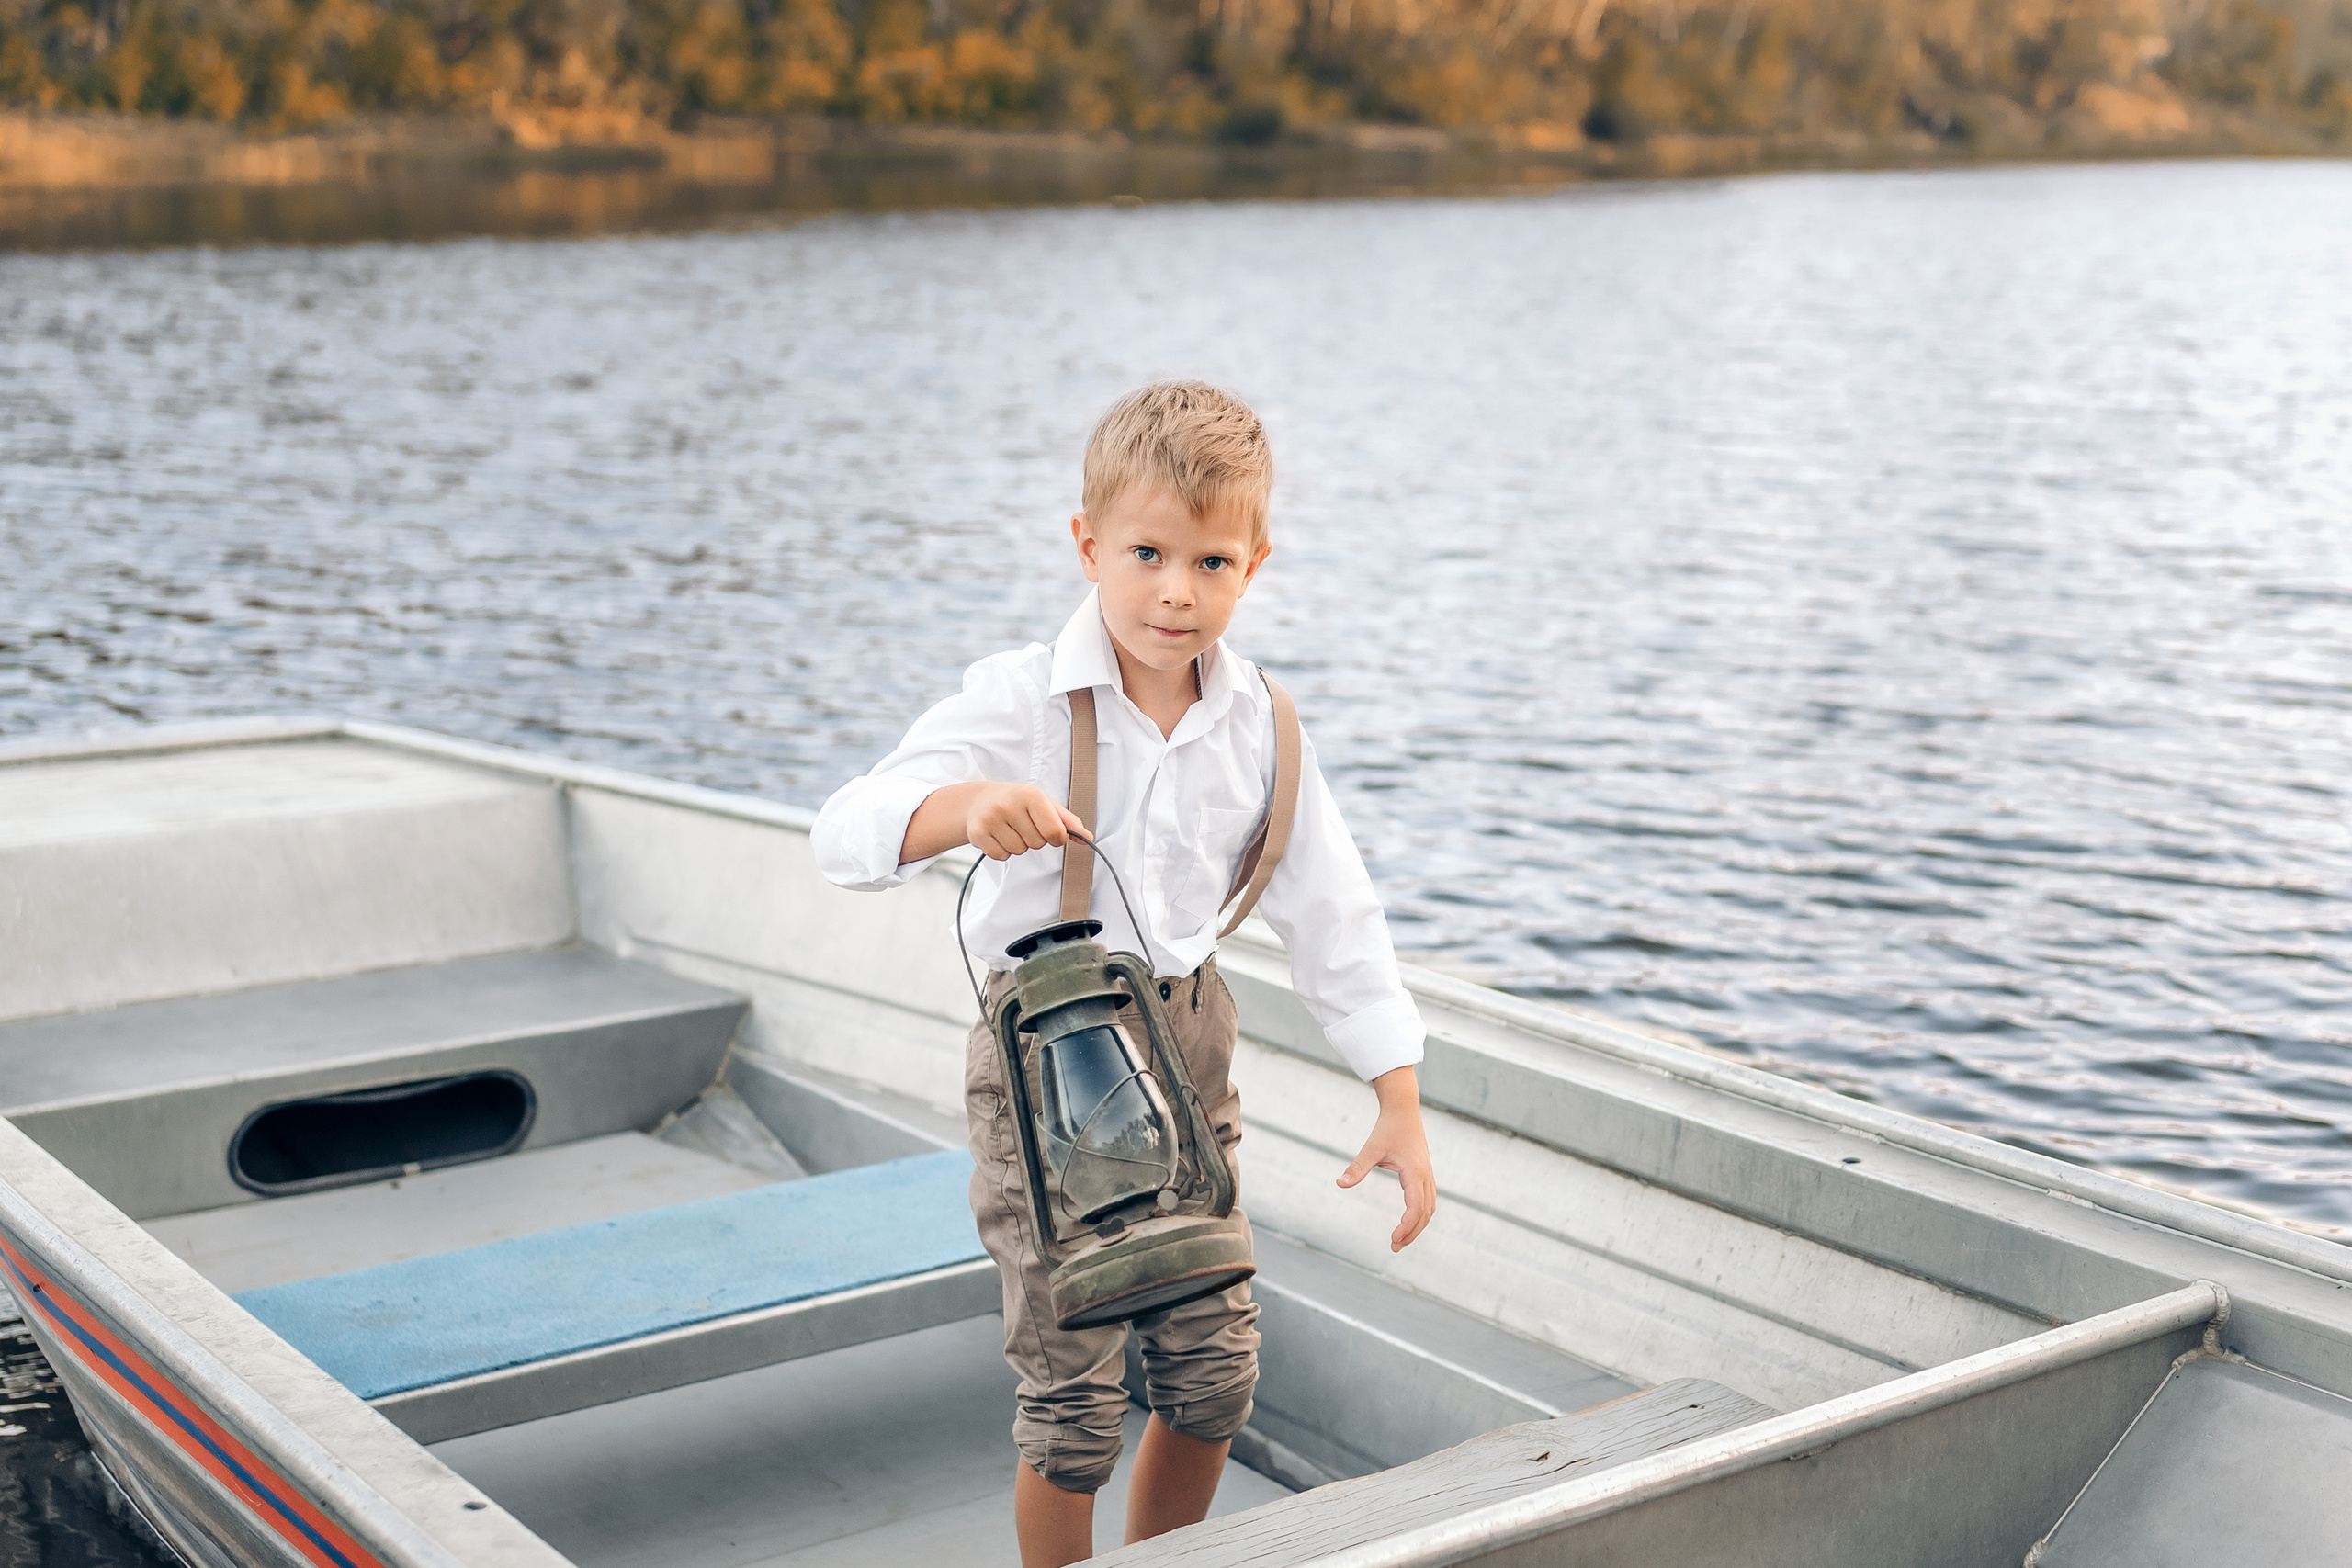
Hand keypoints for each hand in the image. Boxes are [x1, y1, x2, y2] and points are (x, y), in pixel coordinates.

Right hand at [966, 783, 1085, 861]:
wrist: (979, 800)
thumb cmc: (1019, 803)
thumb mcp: (1045, 804)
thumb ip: (1068, 821)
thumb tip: (1087, 838)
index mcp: (1031, 795)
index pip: (1054, 831)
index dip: (1057, 838)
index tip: (1051, 832)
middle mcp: (1009, 804)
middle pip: (1037, 843)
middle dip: (1034, 839)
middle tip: (1023, 825)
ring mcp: (991, 818)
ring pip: (1019, 851)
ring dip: (1018, 845)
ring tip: (1010, 829)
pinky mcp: (977, 833)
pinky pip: (1001, 856)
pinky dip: (1002, 850)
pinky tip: (998, 835)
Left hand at [1338, 1066, 1435, 1251]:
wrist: (1404, 1111)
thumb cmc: (1387, 1129)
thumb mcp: (1371, 1148)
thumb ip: (1357, 1167)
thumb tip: (1340, 1183)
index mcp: (1415, 1172)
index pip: (1415, 1207)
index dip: (1406, 1226)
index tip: (1393, 1240)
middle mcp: (1425, 1177)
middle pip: (1425, 1213)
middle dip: (1412, 1233)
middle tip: (1394, 1248)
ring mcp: (1427, 1176)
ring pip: (1429, 1209)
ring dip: (1417, 1226)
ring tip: (1400, 1241)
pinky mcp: (1425, 1174)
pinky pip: (1428, 1201)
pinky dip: (1420, 1216)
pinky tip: (1409, 1223)